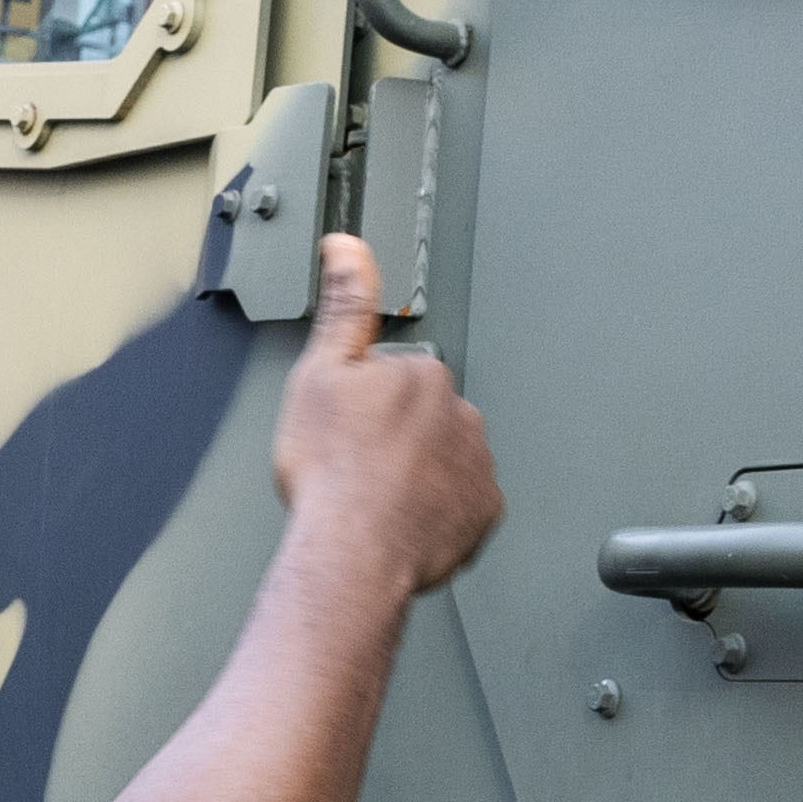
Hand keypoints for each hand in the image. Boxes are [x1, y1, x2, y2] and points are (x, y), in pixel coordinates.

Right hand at [266, 235, 501, 596]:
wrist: (352, 552)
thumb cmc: (332, 473)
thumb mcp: (318, 374)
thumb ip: (343, 306)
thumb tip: (349, 249)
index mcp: (423, 376)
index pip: (396, 379)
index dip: (363, 407)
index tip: (345, 431)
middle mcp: (461, 415)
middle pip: (425, 420)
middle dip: (397, 438)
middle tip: (358, 467)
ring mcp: (477, 465)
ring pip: (445, 462)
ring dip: (418, 476)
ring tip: (377, 501)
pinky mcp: (484, 512)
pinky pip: (463, 506)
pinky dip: (438, 514)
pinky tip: (402, 522)